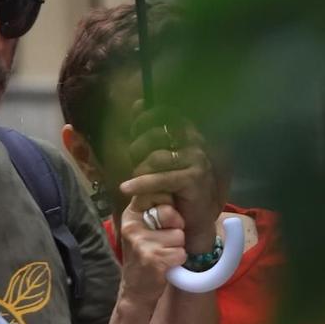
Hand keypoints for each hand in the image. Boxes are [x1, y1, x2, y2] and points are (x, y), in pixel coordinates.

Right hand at [118, 199, 185, 312]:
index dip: (169, 204)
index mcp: (130, 215)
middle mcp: (132, 226)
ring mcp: (141, 242)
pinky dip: (178, 260)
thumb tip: (175, 191)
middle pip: (171, 213)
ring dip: (177, 247)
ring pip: (179, 235)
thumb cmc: (144, 256)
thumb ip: (155, 211)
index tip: (165, 218)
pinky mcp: (152, 258)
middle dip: (176, 227)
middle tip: (165, 241)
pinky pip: (181, 252)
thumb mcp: (142, 229)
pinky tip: (166, 265)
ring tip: (164, 255)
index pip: (155, 193)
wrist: (135, 291)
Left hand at [120, 106, 220, 249]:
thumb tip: (138, 103)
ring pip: (156, 158)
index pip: (165, 114)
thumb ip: (149, 132)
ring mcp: (197, 160)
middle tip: (133, 162)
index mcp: (188, 133)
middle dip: (138, 148)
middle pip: (157, 134)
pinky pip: (161, 178)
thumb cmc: (173, 188)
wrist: (193, 221)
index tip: (133, 132)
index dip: (144, 120)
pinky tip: (127, 189)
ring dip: (139, 170)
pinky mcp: (194, 179)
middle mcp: (195, 143)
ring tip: (132, 183)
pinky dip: (141, 185)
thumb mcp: (158, 156)